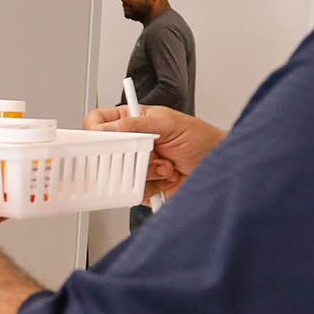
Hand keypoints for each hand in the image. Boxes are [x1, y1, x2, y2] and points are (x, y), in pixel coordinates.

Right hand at [84, 103, 225, 198]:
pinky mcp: (144, 187)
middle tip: (149, 152)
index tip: (102, 137)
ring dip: (146, 172)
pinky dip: (152, 187)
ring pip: (119, 175)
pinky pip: (133, 192)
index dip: (95, 130)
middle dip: (130, 156)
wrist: (217, 167)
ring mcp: (137, 166)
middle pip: (106, 153)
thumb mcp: (170, 122)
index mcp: (134, 121)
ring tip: (166, 166)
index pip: (99, 122)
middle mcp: (132, 144)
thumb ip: (138, 123)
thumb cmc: (201, 139)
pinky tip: (167, 178)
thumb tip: (110, 126)